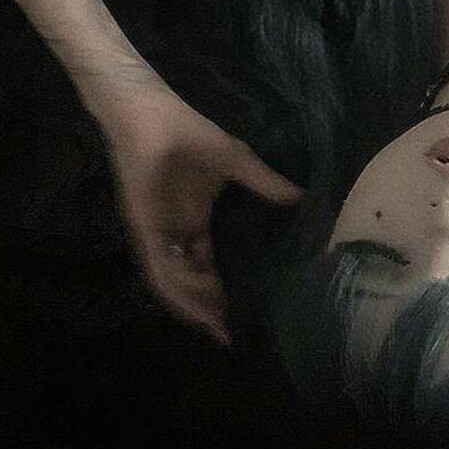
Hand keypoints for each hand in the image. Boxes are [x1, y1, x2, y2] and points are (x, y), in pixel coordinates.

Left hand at [91, 71, 304, 344]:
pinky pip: (157, 267)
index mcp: (195, 223)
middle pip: (192, 285)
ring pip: (174, 284)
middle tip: (235, 334)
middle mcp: (176, 236)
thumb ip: (266, 183)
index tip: (250, 313)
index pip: (211, 268)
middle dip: (211, 311)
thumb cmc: (188, 133)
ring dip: (194, 305)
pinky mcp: (144, 228)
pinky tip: (196, 300)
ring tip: (219, 325)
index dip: (226, 293)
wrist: (149, 113)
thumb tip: (304, 199)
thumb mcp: (237, 161)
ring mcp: (158, 234)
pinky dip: (176, 285)